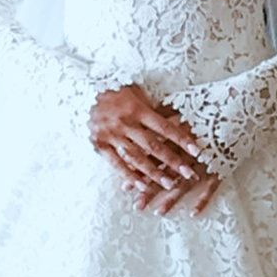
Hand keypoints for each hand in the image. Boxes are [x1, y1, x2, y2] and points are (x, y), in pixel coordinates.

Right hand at [90, 85, 217, 215]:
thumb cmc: (113, 90)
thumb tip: (177, 117)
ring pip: (137, 158)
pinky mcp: (100, 145)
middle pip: (154, 146)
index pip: (165, 127)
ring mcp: (112, 135)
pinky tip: (142, 186)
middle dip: (173, 161)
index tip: (197, 151)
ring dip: (154, 173)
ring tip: (170, 184)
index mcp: (138, 109)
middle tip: (189, 174)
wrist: (80, 90)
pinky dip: (130, 176)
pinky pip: (117, 163)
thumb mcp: (135, 91)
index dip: (182, 140)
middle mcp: (127, 124)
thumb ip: (152, 107)